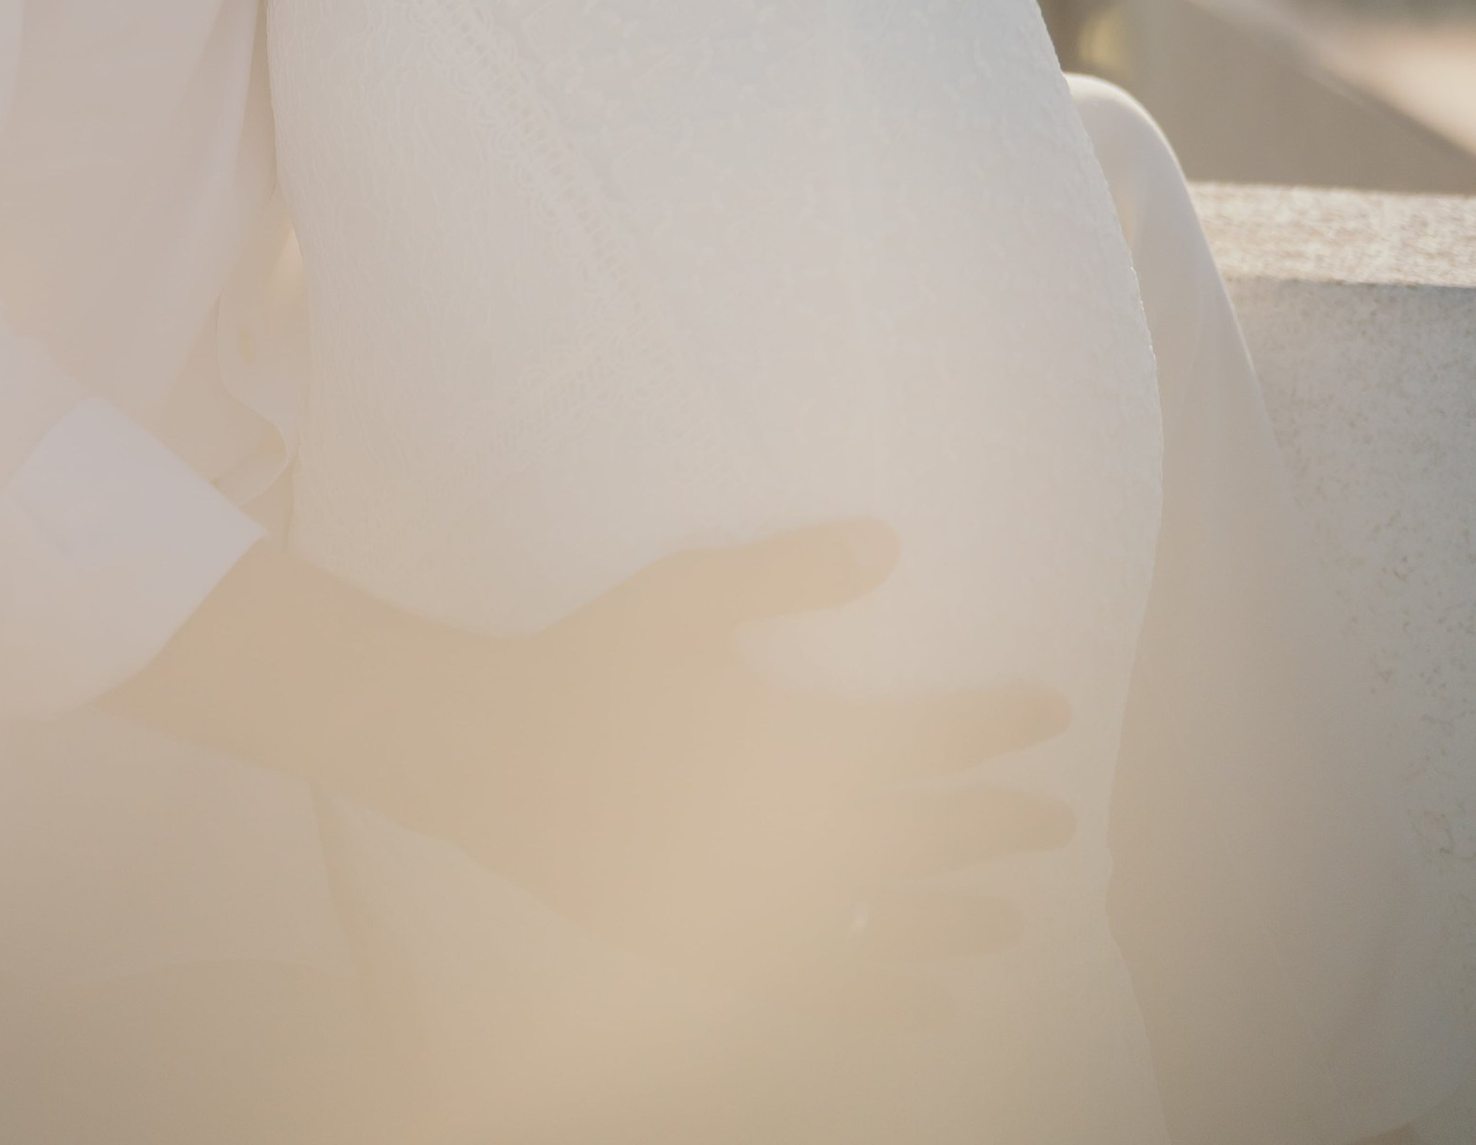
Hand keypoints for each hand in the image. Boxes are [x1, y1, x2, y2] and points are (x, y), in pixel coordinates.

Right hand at [420, 523, 1071, 993]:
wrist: (491, 759)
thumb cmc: (592, 664)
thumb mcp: (688, 594)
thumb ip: (791, 571)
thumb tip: (889, 543)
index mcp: (801, 748)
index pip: (932, 742)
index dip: (1000, 725)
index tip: (1053, 712)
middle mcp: (801, 841)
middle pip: (931, 841)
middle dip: (1002, 829)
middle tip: (1058, 822)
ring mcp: (765, 911)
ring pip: (895, 926)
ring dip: (963, 921)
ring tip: (1012, 920)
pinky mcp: (724, 956)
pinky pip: (831, 991)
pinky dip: (892, 999)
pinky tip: (927, 1006)